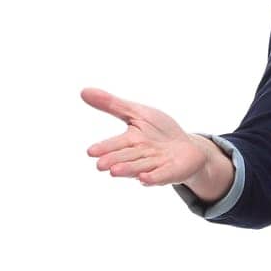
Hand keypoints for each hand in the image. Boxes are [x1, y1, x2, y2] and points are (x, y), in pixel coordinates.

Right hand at [81, 87, 210, 186]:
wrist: (188, 148)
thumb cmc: (160, 131)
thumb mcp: (137, 113)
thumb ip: (112, 105)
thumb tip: (83, 91)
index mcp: (130, 141)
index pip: (115, 144)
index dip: (104, 148)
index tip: (90, 152)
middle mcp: (140, 156)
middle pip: (126, 157)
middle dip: (114, 160)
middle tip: (100, 165)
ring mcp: (155, 165)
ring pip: (140, 166)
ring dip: (128, 169)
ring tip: (115, 172)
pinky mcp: (170, 173)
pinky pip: (161, 176)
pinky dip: (153, 178)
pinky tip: (143, 179)